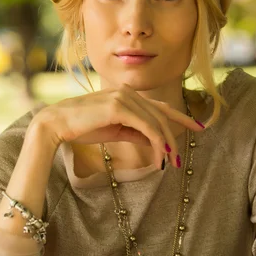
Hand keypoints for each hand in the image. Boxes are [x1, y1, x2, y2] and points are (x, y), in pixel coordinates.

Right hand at [30, 84, 202, 169]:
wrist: (57, 124)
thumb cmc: (82, 127)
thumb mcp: (114, 131)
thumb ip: (134, 132)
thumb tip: (153, 141)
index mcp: (127, 95)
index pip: (159, 106)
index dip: (181, 117)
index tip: (198, 128)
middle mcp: (128, 92)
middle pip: (161, 116)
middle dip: (174, 138)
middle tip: (178, 161)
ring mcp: (124, 97)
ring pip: (156, 123)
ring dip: (166, 145)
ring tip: (170, 163)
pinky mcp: (119, 107)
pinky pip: (147, 126)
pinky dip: (157, 142)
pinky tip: (161, 155)